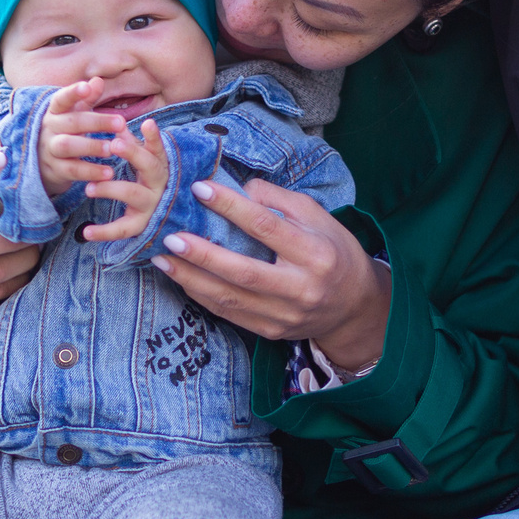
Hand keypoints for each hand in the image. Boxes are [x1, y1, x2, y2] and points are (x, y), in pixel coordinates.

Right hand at [37, 78, 129, 199]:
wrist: (42, 162)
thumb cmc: (66, 131)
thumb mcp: (74, 114)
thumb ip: (87, 99)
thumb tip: (98, 80)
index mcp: (55, 112)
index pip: (61, 99)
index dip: (73, 93)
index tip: (86, 87)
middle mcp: (49, 129)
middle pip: (71, 122)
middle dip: (96, 122)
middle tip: (121, 123)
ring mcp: (50, 150)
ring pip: (67, 146)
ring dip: (90, 146)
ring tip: (110, 149)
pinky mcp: (55, 170)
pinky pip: (72, 170)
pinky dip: (90, 171)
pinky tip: (108, 173)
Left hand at [81, 119, 169, 242]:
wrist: (159, 213)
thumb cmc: (145, 178)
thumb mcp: (140, 158)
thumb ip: (129, 142)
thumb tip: (117, 123)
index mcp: (159, 164)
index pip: (158, 147)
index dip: (154, 137)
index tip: (147, 123)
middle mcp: (159, 184)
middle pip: (149, 166)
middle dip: (132, 153)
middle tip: (113, 144)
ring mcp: (151, 204)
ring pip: (133, 194)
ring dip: (110, 188)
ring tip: (88, 188)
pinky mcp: (140, 224)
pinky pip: (123, 229)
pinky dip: (104, 232)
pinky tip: (86, 232)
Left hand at [150, 179, 390, 368]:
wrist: (355, 307)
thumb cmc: (333, 252)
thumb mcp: (318, 217)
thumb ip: (279, 200)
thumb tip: (238, 186)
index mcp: (315, 252)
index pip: (267, 227)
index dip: (231, 207)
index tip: (200, 188)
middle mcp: (301, 288)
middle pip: (244, 271)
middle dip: (203, 254)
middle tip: (171, 235)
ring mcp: (284, 314)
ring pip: (230, 298)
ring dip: (191, 278)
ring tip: (163, 258)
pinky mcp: (271, 331)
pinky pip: (229, 314)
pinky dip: (201, 296)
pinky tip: (182, 279)